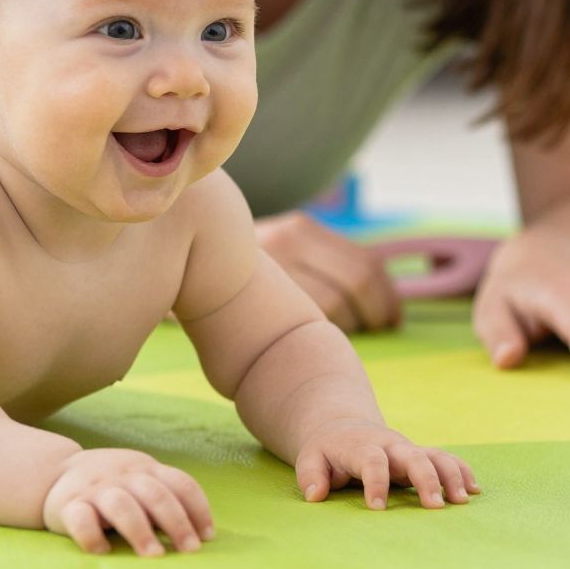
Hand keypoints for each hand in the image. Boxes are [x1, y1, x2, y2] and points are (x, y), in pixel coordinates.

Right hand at [42, 448, 214, 556]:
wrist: (53, 472)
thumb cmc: (111, 485)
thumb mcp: (138, 479)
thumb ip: (163, 497)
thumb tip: (199, 535)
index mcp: (145, 469)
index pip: (180, 483)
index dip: (198, 509)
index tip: (207, 537)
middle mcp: (122, 475)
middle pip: (155, 494)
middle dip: (176, 522)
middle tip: (189, 551)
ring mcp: (95, 489)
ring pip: (121, 505)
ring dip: (140, 530)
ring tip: (154, 556)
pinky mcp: (69, 505)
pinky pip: (81, 519)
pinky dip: (92, 537)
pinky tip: (103, 552)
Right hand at [256, 211, 400, 332]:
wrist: (176, 279)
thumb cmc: (246, 281)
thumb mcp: (280, 256)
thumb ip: (322, 266)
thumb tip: (380, 300)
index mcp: (301, 228)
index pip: (366, 260)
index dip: (388, 295)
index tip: (393, 318)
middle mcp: (288, 241)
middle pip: (358, 280)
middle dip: (378, 312)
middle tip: (378, 331)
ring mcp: (272, 267)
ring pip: (338, 302)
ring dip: (351, 326)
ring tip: (341, 337)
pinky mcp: (261, 297)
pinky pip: (310, 319)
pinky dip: (326, 334)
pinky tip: (317, 340)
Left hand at [295, 421, 477, 509]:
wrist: (344, 428)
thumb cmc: (327, 451)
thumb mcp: (310, 459)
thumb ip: (311, 476)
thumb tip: (316, 496)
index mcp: (361, 447)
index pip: (372, 462)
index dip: (375, 484)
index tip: (377, 509)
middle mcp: (390, 446)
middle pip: (414, 456)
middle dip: (426, 480)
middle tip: (435, 507)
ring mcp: (409, 450)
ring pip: (436, 456)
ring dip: (451, 476)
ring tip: (461, 501)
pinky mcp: (421, 455)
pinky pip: (446, 459)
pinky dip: (462, 471)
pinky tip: (474, 490)